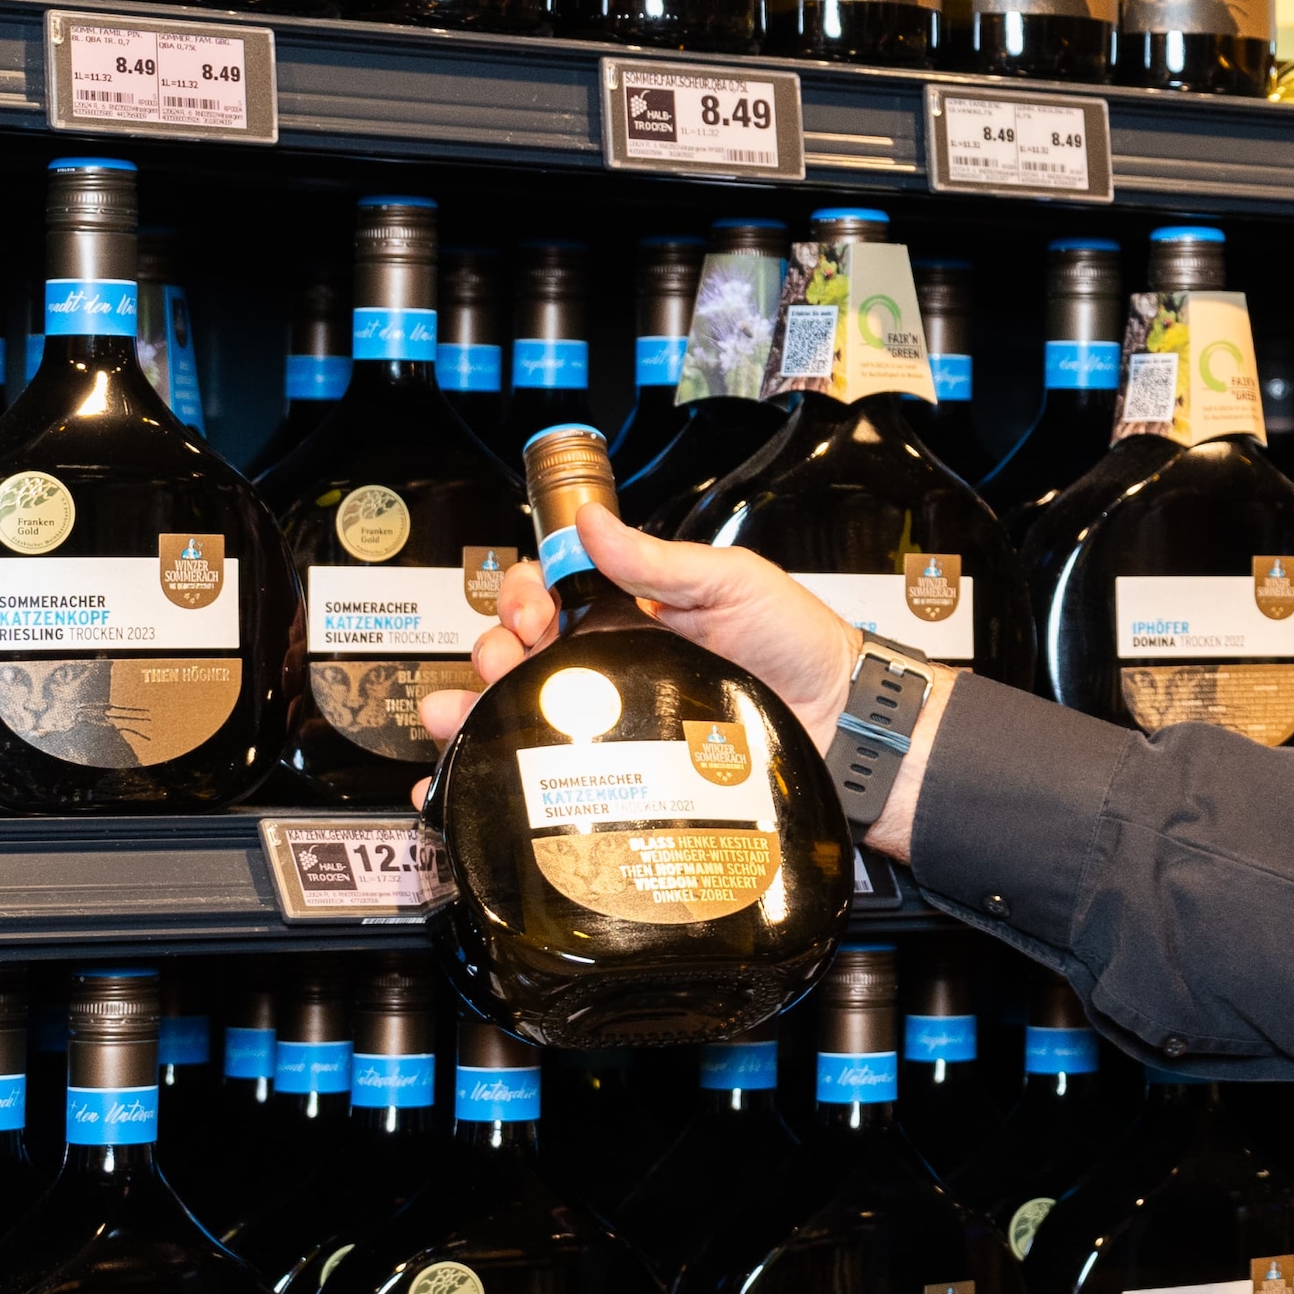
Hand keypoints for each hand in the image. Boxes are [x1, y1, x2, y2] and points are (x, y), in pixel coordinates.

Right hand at [414, 506, 863, 747]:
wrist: (839, 722)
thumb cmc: (798, 646)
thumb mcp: (731, 582)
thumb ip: (659, 559)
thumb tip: (592, 523)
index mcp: (628, 612)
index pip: (549, 594)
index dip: (524, 595)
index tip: (533, 607)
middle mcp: (611, 664)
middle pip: (519, 653)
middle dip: (491, 649)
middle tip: (506, 658)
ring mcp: (612, 720)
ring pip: (518, 709)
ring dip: (473, 704)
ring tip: (459, 712)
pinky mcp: (621, 771)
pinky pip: (546, 769)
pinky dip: (485, 767)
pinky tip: (454, 769)